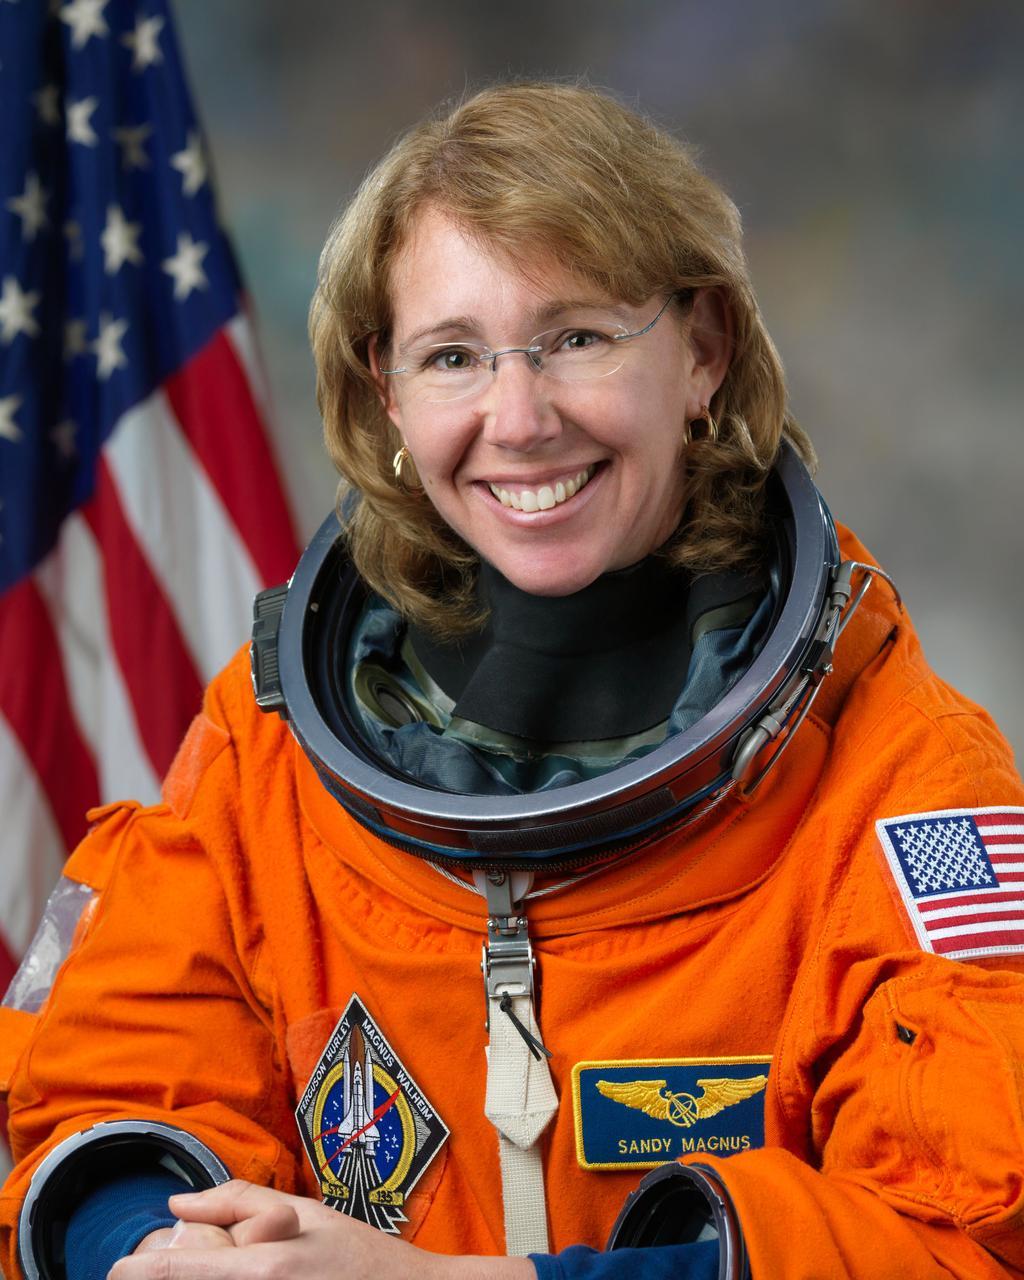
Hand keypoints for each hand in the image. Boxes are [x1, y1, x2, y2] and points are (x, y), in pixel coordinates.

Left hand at [108, 1180, 535, 1278]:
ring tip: (242, 1270)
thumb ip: (238, 1201)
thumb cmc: (360, 1257)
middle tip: (208, 1264)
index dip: (136, 1274)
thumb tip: (177, 1204)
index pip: (177, 1273)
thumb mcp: (304, 1213)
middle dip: (183, 1274)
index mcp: (264, 1268)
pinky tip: (263, 1278)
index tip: (115, 1271)